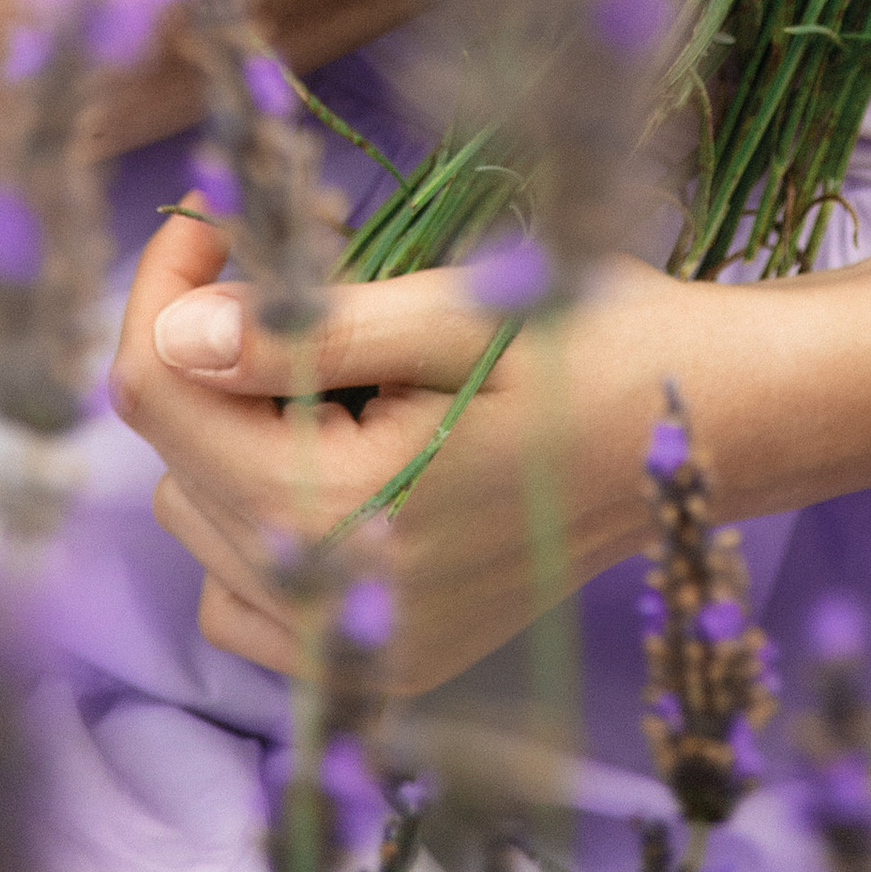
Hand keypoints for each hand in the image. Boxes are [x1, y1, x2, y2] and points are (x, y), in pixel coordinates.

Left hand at [111, 209, 710, 692]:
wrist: (713, 422)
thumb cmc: (597, 341)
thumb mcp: (455, 308)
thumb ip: (310, 327)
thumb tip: (179, 330)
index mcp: (335, 512)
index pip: (157, 390)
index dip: (164, 282)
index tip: (216, 210)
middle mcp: (333, 609)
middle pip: (175, 456)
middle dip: (216, 352)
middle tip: (314, 275)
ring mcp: (361, 652)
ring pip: (206, 521)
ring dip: (243, 434)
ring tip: (354, 374)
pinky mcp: (392, 660)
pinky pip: (254, 596)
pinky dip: (270, 520)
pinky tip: (353, 457)